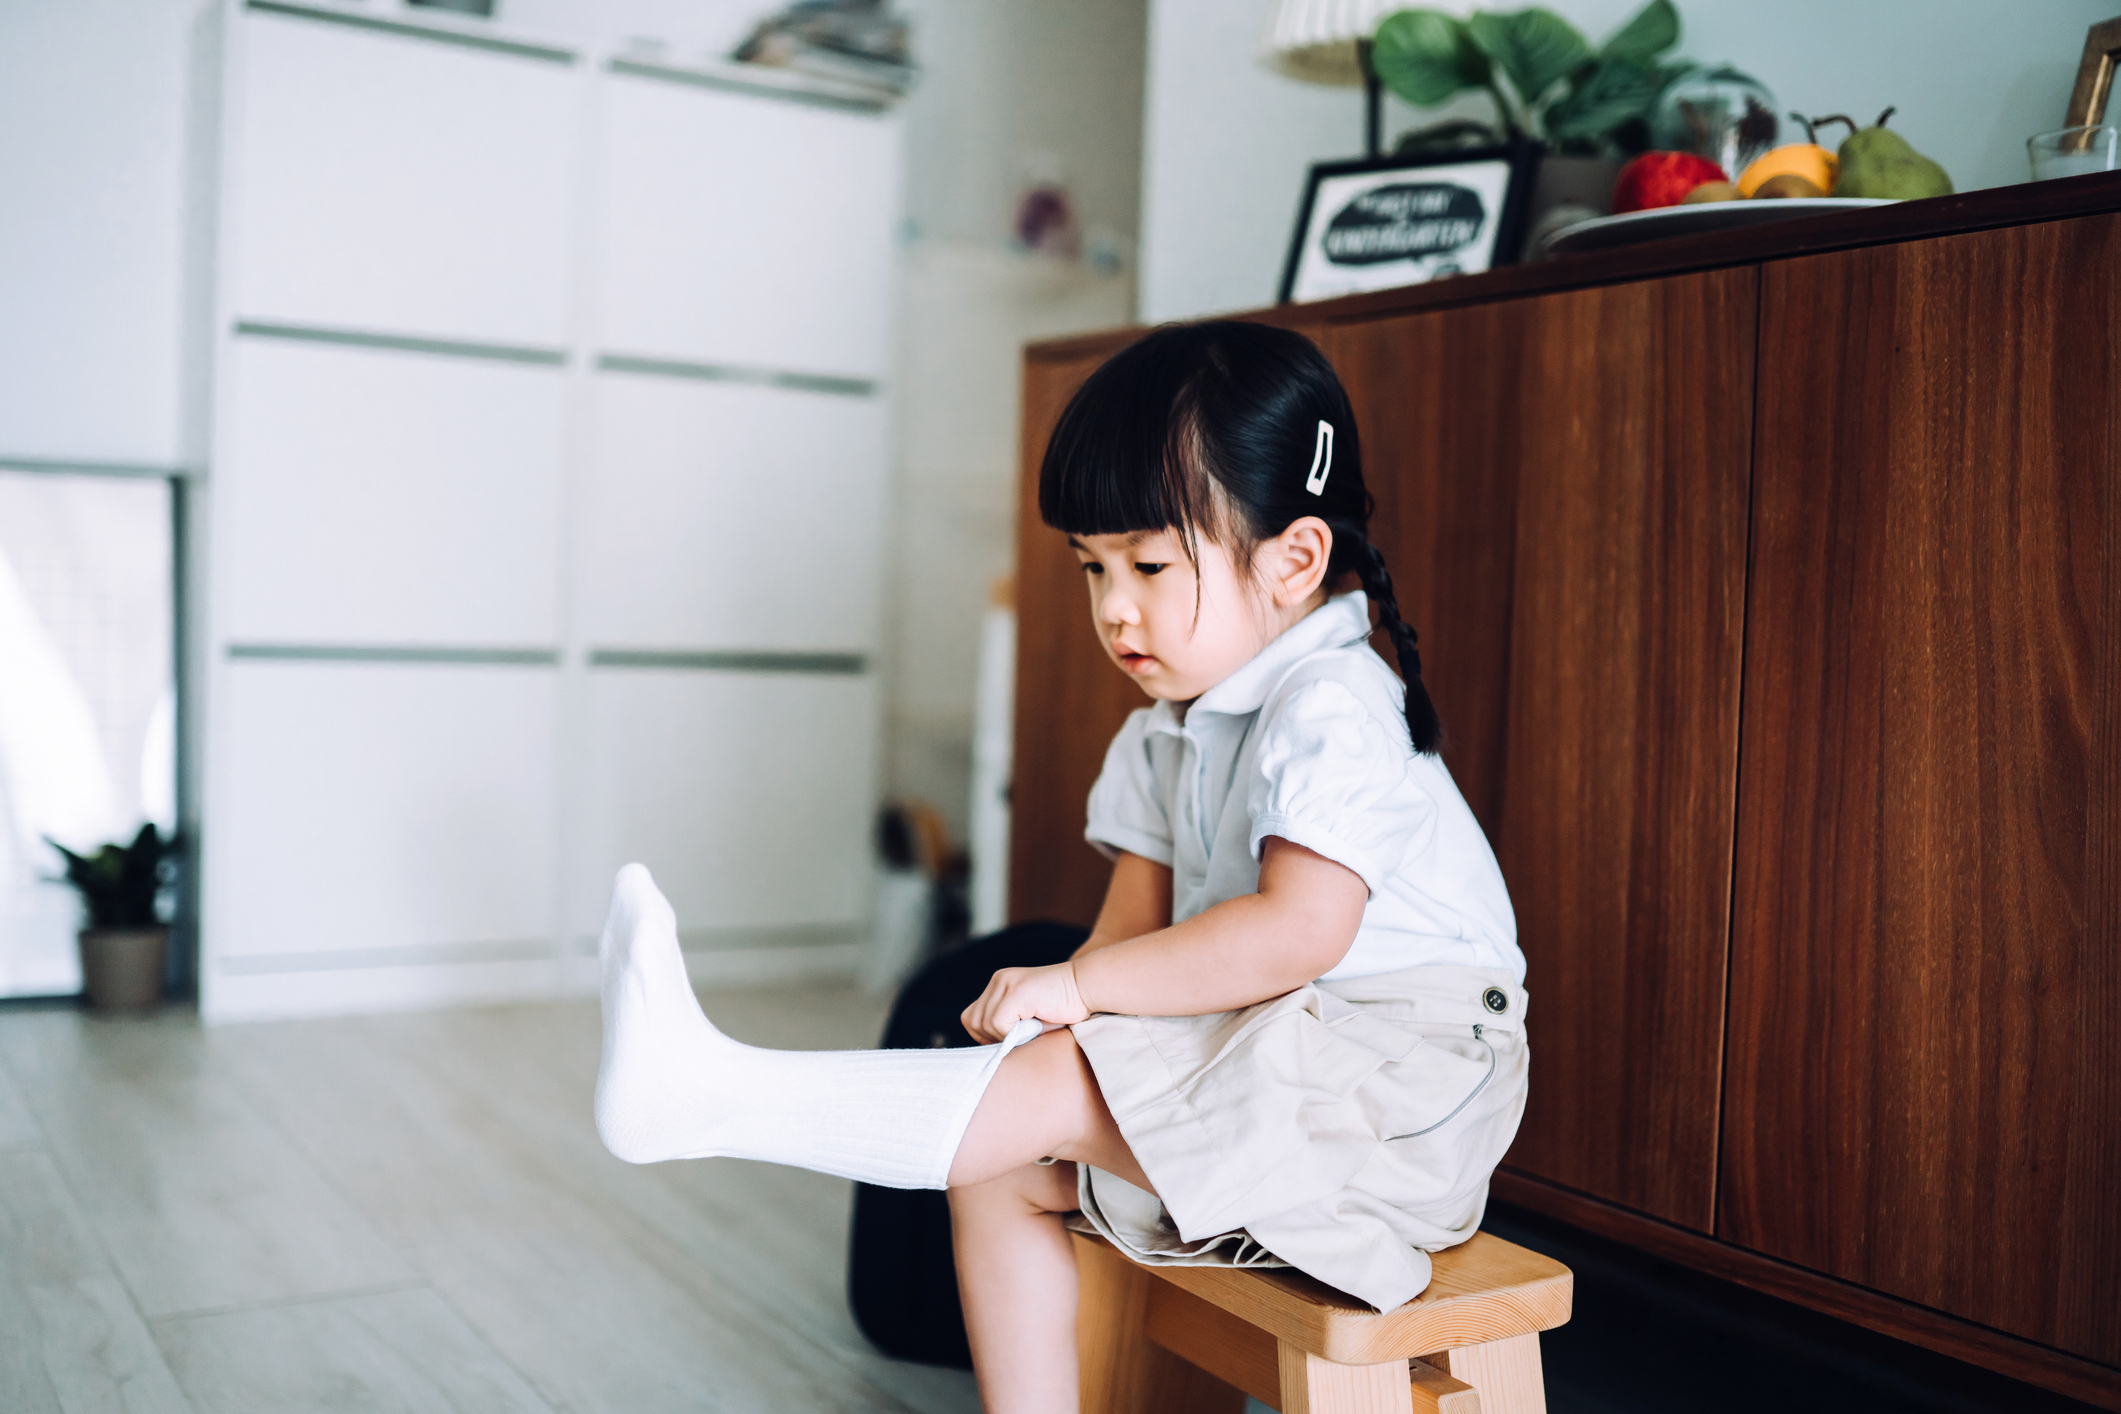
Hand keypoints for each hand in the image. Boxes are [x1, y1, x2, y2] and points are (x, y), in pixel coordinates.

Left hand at [960, 962, 1089, 1043]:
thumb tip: (989, 1054)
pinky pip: (998, 1022)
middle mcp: (998, 981)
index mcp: (998, 985)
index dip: (985, 1035)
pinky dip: (1013, 1033)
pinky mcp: (1016, 990)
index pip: (971, 1017)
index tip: (1010, 1040)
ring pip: (984, 1023)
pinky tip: (1035, 1026)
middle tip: (1022, 1037)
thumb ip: (1007, 1028)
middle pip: (973, 1021)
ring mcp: (1005, 983)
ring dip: (1006, 1036)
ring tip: (1031, 1031)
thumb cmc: (1064, 1011)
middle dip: (994, 1038)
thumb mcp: (1028, 1021)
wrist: (1088, 989)